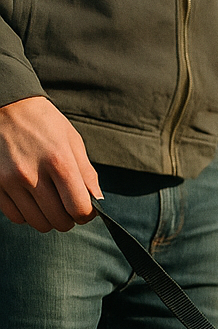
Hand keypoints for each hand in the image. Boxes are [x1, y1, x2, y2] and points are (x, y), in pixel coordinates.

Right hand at [0, 96, 100, 231]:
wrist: (5, 106)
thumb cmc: (44, 124)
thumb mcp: (72, 141)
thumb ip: (87, 174)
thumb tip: (97, 202)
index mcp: (59, 162)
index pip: (79, 209)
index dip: (86, 214)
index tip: (85, 209)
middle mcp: (32, 174)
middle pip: (59, 221)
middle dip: (69, 218)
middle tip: (67, 206)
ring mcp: (10, 180)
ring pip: (38, 223)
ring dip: (48, 219)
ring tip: (49, 203)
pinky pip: (16, 217)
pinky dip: (27, 214)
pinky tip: (30, 199)